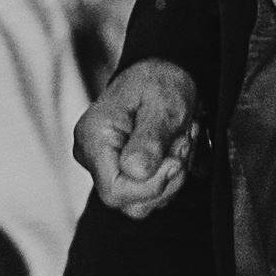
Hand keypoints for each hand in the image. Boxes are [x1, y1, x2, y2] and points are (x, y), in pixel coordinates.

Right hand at [76, 60, 200, 215]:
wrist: (160, 73)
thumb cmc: (158, 82)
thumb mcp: (162, 105)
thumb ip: (149, 140)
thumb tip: (137, 172)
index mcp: (94, 138)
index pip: (114, 191)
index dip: (151, 186)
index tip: (174, 160)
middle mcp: (92, 156)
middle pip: (131, 203)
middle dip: (168, 179)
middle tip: (182, 142)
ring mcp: (106, 166)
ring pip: (146, 202)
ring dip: (174, 176)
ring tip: (181, 140)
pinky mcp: (122, 172)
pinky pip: (151, 193)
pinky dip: (171, 175)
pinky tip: (175, 147)